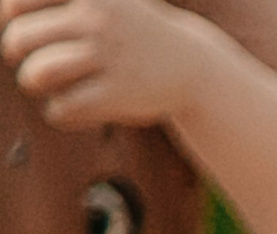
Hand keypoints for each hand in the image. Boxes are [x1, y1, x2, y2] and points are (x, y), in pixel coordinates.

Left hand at [2, 0, 215, 129]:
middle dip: (17, 54)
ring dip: (34, 83)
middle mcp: (98, 19)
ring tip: (48, 85)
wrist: (192, 66)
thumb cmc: (130, 30)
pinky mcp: (119, 94)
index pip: (15, 4)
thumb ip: (54, 3)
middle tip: (36, 60)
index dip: (13, 18)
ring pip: (37, 74)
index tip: (32, 28)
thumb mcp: (101, 2)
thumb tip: (3, 12)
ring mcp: (110, 57)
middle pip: (18, 40)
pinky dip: (58, 113)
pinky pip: (62, 108)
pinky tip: (72, 108)